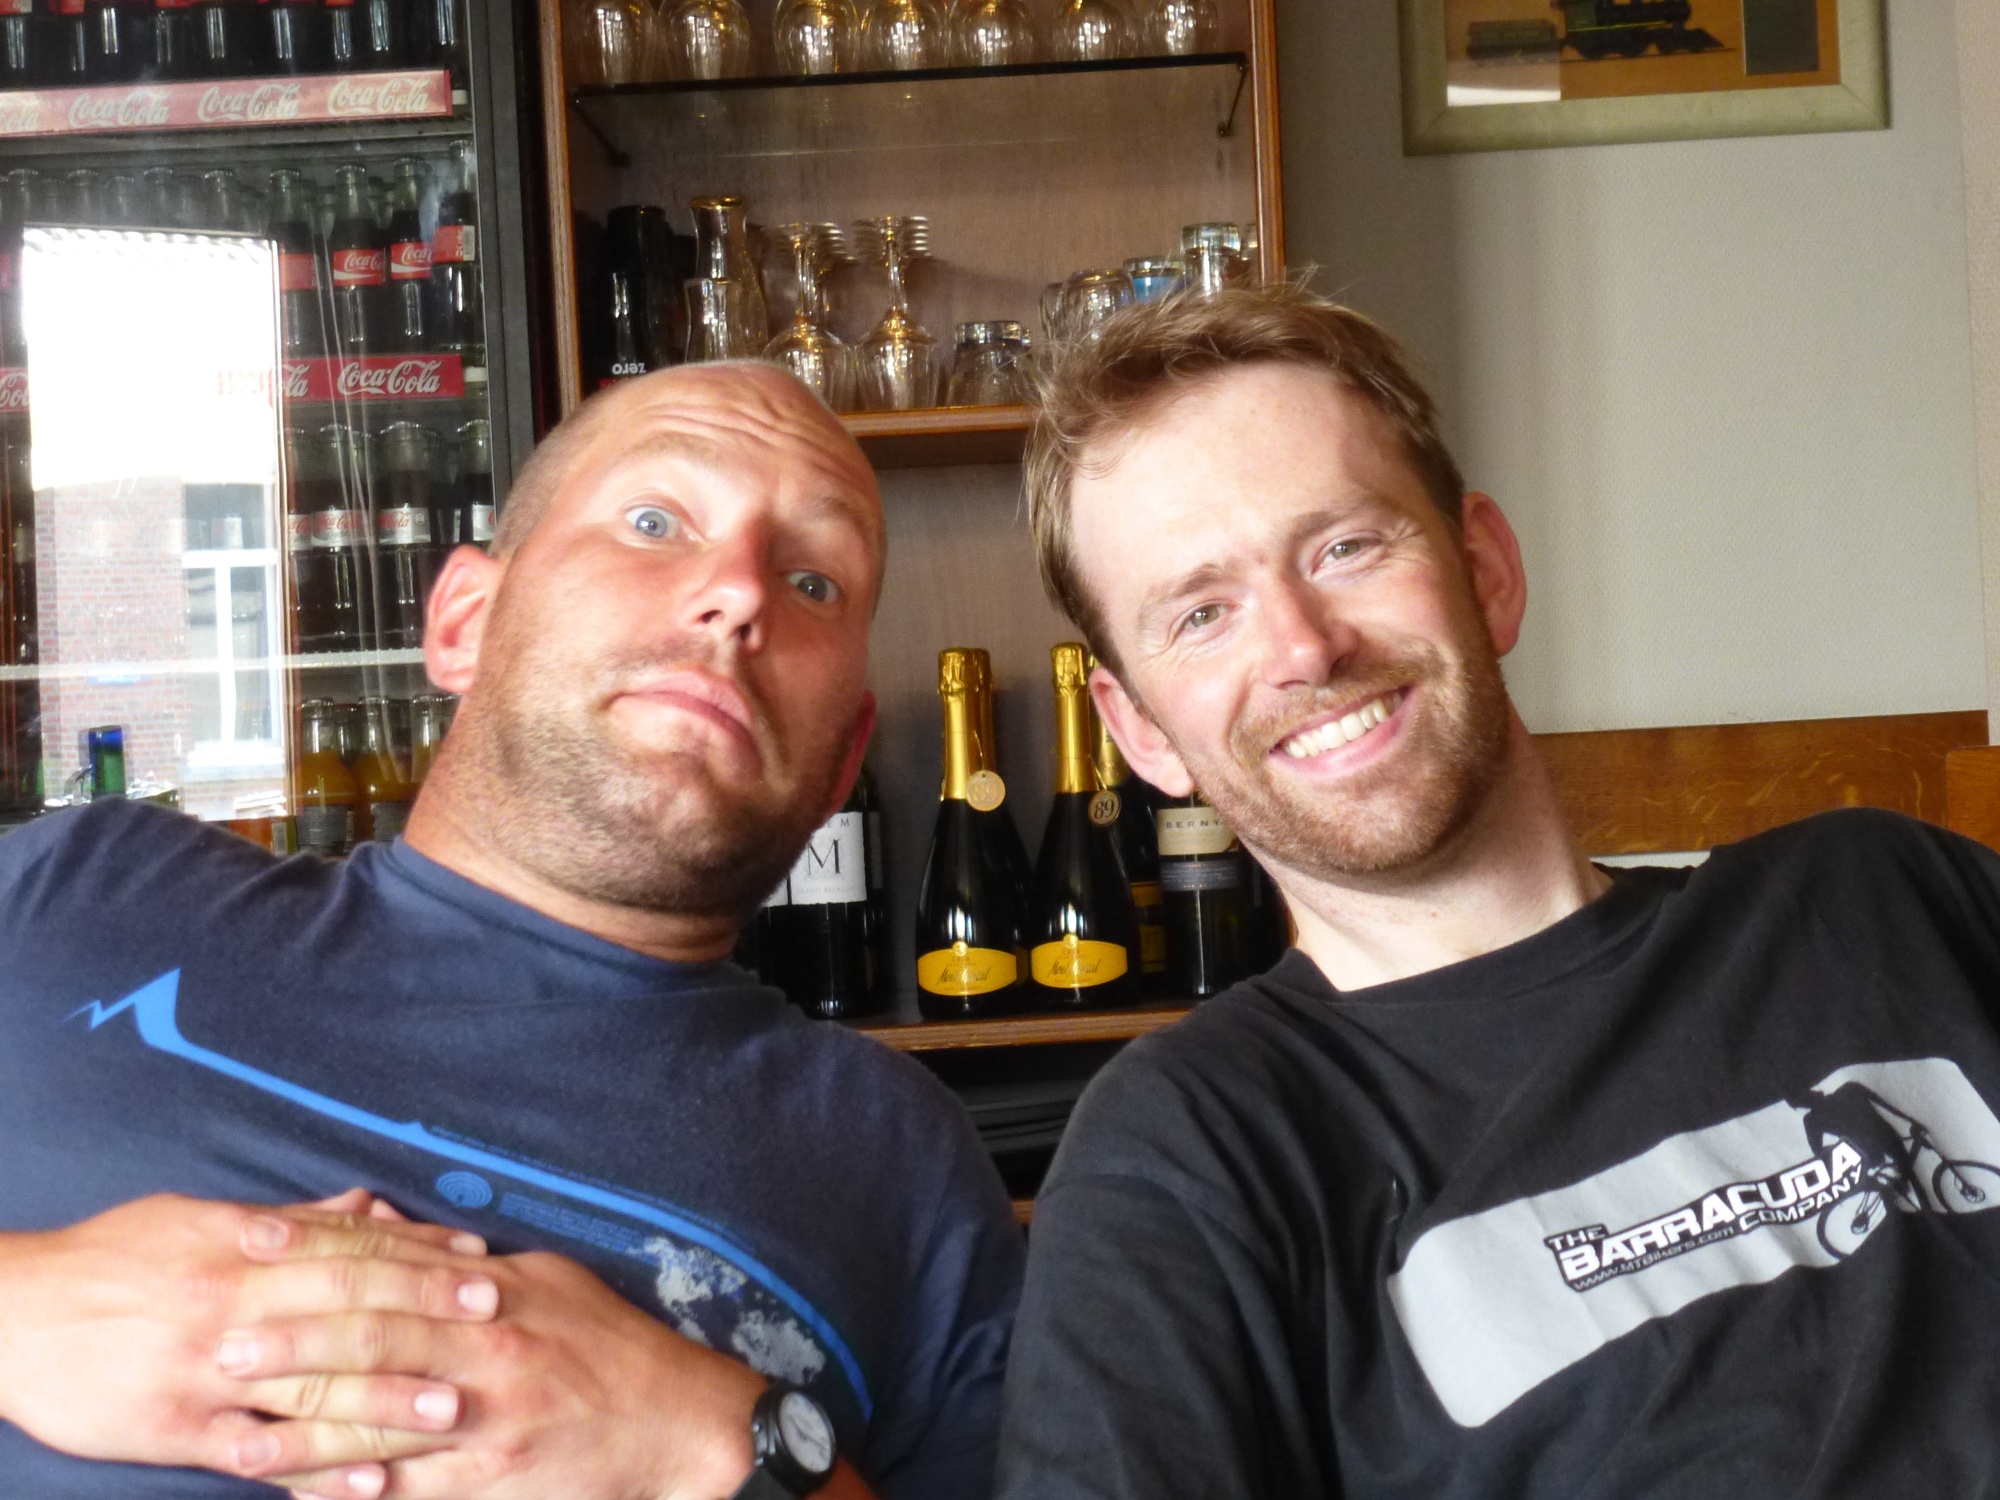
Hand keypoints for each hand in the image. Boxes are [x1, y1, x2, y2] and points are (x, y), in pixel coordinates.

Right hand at [0, 1191, 497, 1488]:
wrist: (14, 1313)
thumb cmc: (115, 1257)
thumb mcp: (199, 1219)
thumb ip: (290, 1220)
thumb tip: (368, 1204)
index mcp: (240, 1245)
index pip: (348, 1247)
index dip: (418, 1252)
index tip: (478, 1260)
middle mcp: (230, 1303)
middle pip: (344, 1307)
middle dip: (423, 1314)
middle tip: (492, 1322)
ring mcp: (204, 1371)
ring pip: (309, 1387)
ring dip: (385, 1401)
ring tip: (452, 1409)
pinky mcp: (176, 1430)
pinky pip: (257, 1453)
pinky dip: (316, 1470)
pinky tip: (371, 1480)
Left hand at [227, 1232, 773, 1499]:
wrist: (676, 1423)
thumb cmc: (607, 1345)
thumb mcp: (546, 1281)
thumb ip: (463, 1261)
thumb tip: (386, 1226)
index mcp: (497, 1294)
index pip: (392, 1264)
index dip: (319, 1249)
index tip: (254, 1238)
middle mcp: (489, 1351)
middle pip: (374, 1340)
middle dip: (295, 1342)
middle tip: (227, 1341)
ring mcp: (486, 1422)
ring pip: (378, 1425)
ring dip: (301, 1432)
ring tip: (237, 1437)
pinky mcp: (488, 1482)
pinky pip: (405, 1489)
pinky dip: (348, 1490)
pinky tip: (299, 1491)